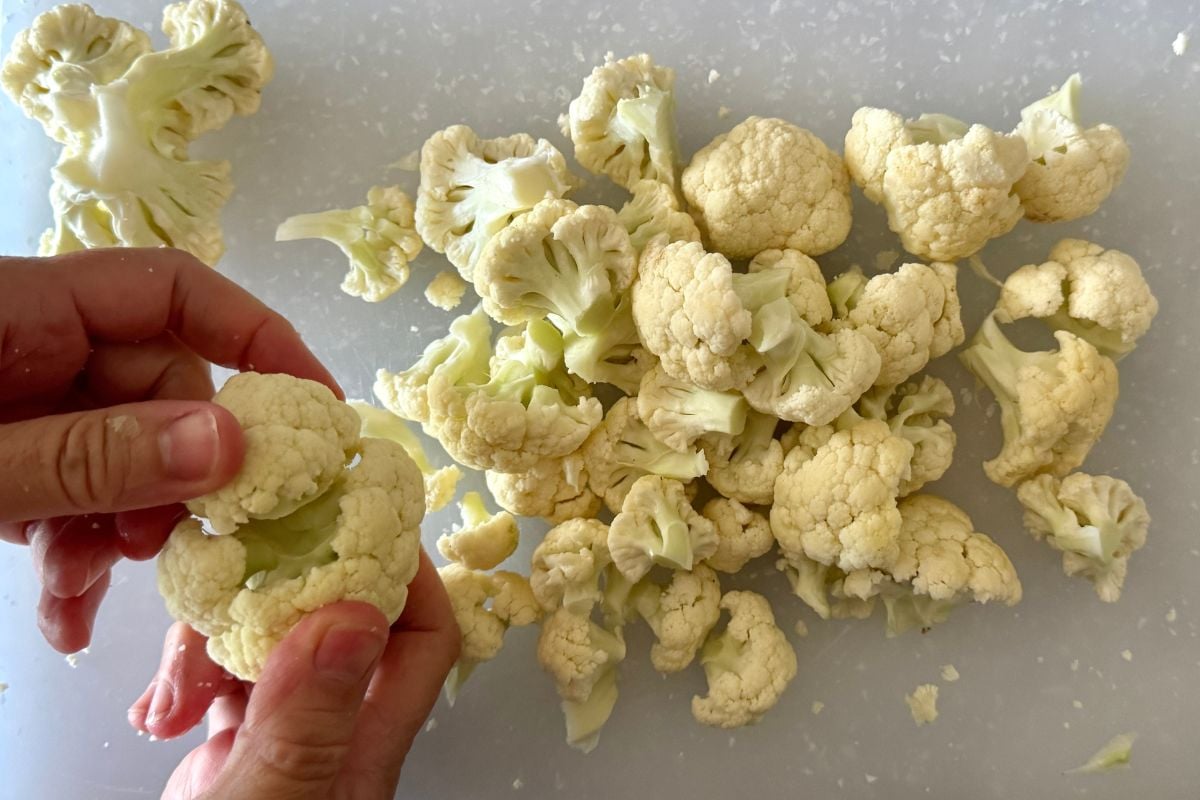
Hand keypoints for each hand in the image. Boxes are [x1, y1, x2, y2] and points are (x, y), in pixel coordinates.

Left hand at [0, 248, 338, 651]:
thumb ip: (93, 455)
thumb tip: (233, 446)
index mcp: (22, 309)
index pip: (174, 290)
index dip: (256, 337)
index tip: (316, 413)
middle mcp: (35, 346)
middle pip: (157, 390)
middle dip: (171, 478)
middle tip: (164, 545)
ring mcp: (19, 405)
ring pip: (120, 456)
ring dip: (117, 532)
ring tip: (82, 593)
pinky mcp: (5, 457)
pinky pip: (70, 492)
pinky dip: (73, 553)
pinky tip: (64, 613)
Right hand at [128, 552, 459, 798]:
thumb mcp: (270, 799)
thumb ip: (309, 718)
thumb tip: (355, 614)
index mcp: (366, 744)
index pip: (423, 638)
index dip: (407, 577)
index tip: (356, 527)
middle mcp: (335, 734)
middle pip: (336, 624)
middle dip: (281, 597)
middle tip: (235, 576)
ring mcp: (284, 740)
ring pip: (270, 645)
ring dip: (215, 644)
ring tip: (174, 691)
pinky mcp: (235, 752)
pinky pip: (223, 683)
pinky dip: (187, 680)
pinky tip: (159, 713)